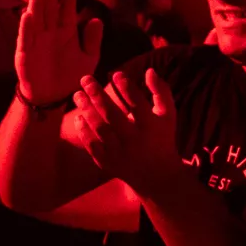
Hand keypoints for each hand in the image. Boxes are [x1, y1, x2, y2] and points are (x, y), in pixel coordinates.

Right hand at [14, 0, 102, 107]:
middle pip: (49, 12)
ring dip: (35, 7)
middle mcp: (50, 34)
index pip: (66, 14)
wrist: (53, 96)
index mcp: (66, 33)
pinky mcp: (25, 52)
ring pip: (36, 20)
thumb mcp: (88, 59)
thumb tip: (97, 20)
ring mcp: (37, 41)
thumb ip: (92, 40)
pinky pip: (25, 38)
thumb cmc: (71, 76)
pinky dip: (25, 27)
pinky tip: (27, 15)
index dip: (67, 4)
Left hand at [70, 70, 180, 191]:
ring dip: (86, 110)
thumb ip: (161, 91)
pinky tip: (78, 117)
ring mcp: (120, 153)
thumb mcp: (167, 114)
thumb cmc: (161, 136)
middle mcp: (135, 141)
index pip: (137, 104)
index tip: (115, 74)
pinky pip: (92, 146)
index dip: (126, 88)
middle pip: (112, 115)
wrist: (157, 175)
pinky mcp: (109, 163)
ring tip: (78, 94)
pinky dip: (84, 131)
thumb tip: (149, 70)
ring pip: (100, 129)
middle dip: (97, 95)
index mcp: (151, 126)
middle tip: (85, 79)